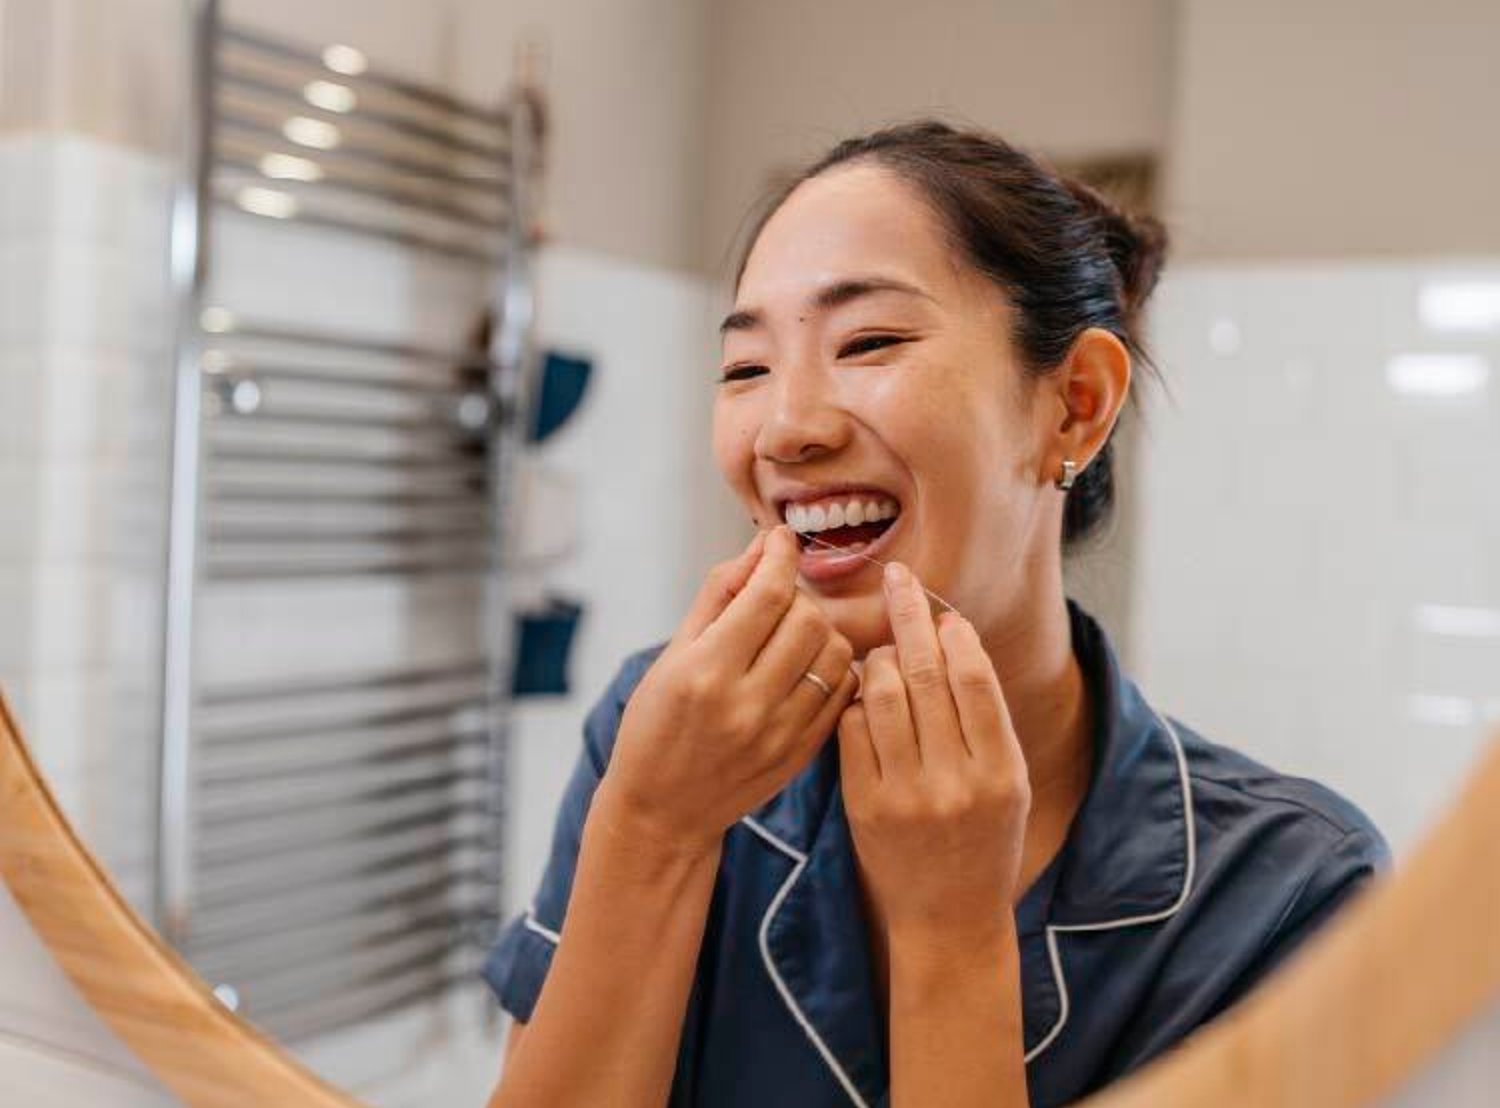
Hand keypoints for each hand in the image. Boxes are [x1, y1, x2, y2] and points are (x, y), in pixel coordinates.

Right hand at [598, 525, 858, 853]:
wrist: (663, 812)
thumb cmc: (656, 726)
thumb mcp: (672, 655)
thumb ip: (719, 595)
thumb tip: (763, 546)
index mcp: (705, 672)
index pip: (766, 595)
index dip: (779, 556)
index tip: (780, 542)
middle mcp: (746, 704)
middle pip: (809, 619)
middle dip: (797, 595)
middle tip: (776, 601)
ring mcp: (780, 732)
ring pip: (836, 652)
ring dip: (820, 630)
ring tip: (792, 635)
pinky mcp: (802, 753)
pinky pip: (843, 691)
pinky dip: (833, 667)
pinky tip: (805, 667)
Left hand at [837, 561, 1030, 939]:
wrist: (949, 915)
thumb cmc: (985, 838)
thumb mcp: (1009, 782)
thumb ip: (986, 718)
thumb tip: (953, 635)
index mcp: (1001, 771)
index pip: (973, 678)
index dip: (953, 631)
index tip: (939, 605)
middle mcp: (955, 781)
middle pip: (925, 675)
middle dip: (908, 616)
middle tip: (897, 578)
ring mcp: (906, 794)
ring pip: (882, 694)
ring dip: (877, 657)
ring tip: (880, 647)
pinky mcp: (864, 805)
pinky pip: (852, 729)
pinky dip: (855, 699)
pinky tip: (861, 692)